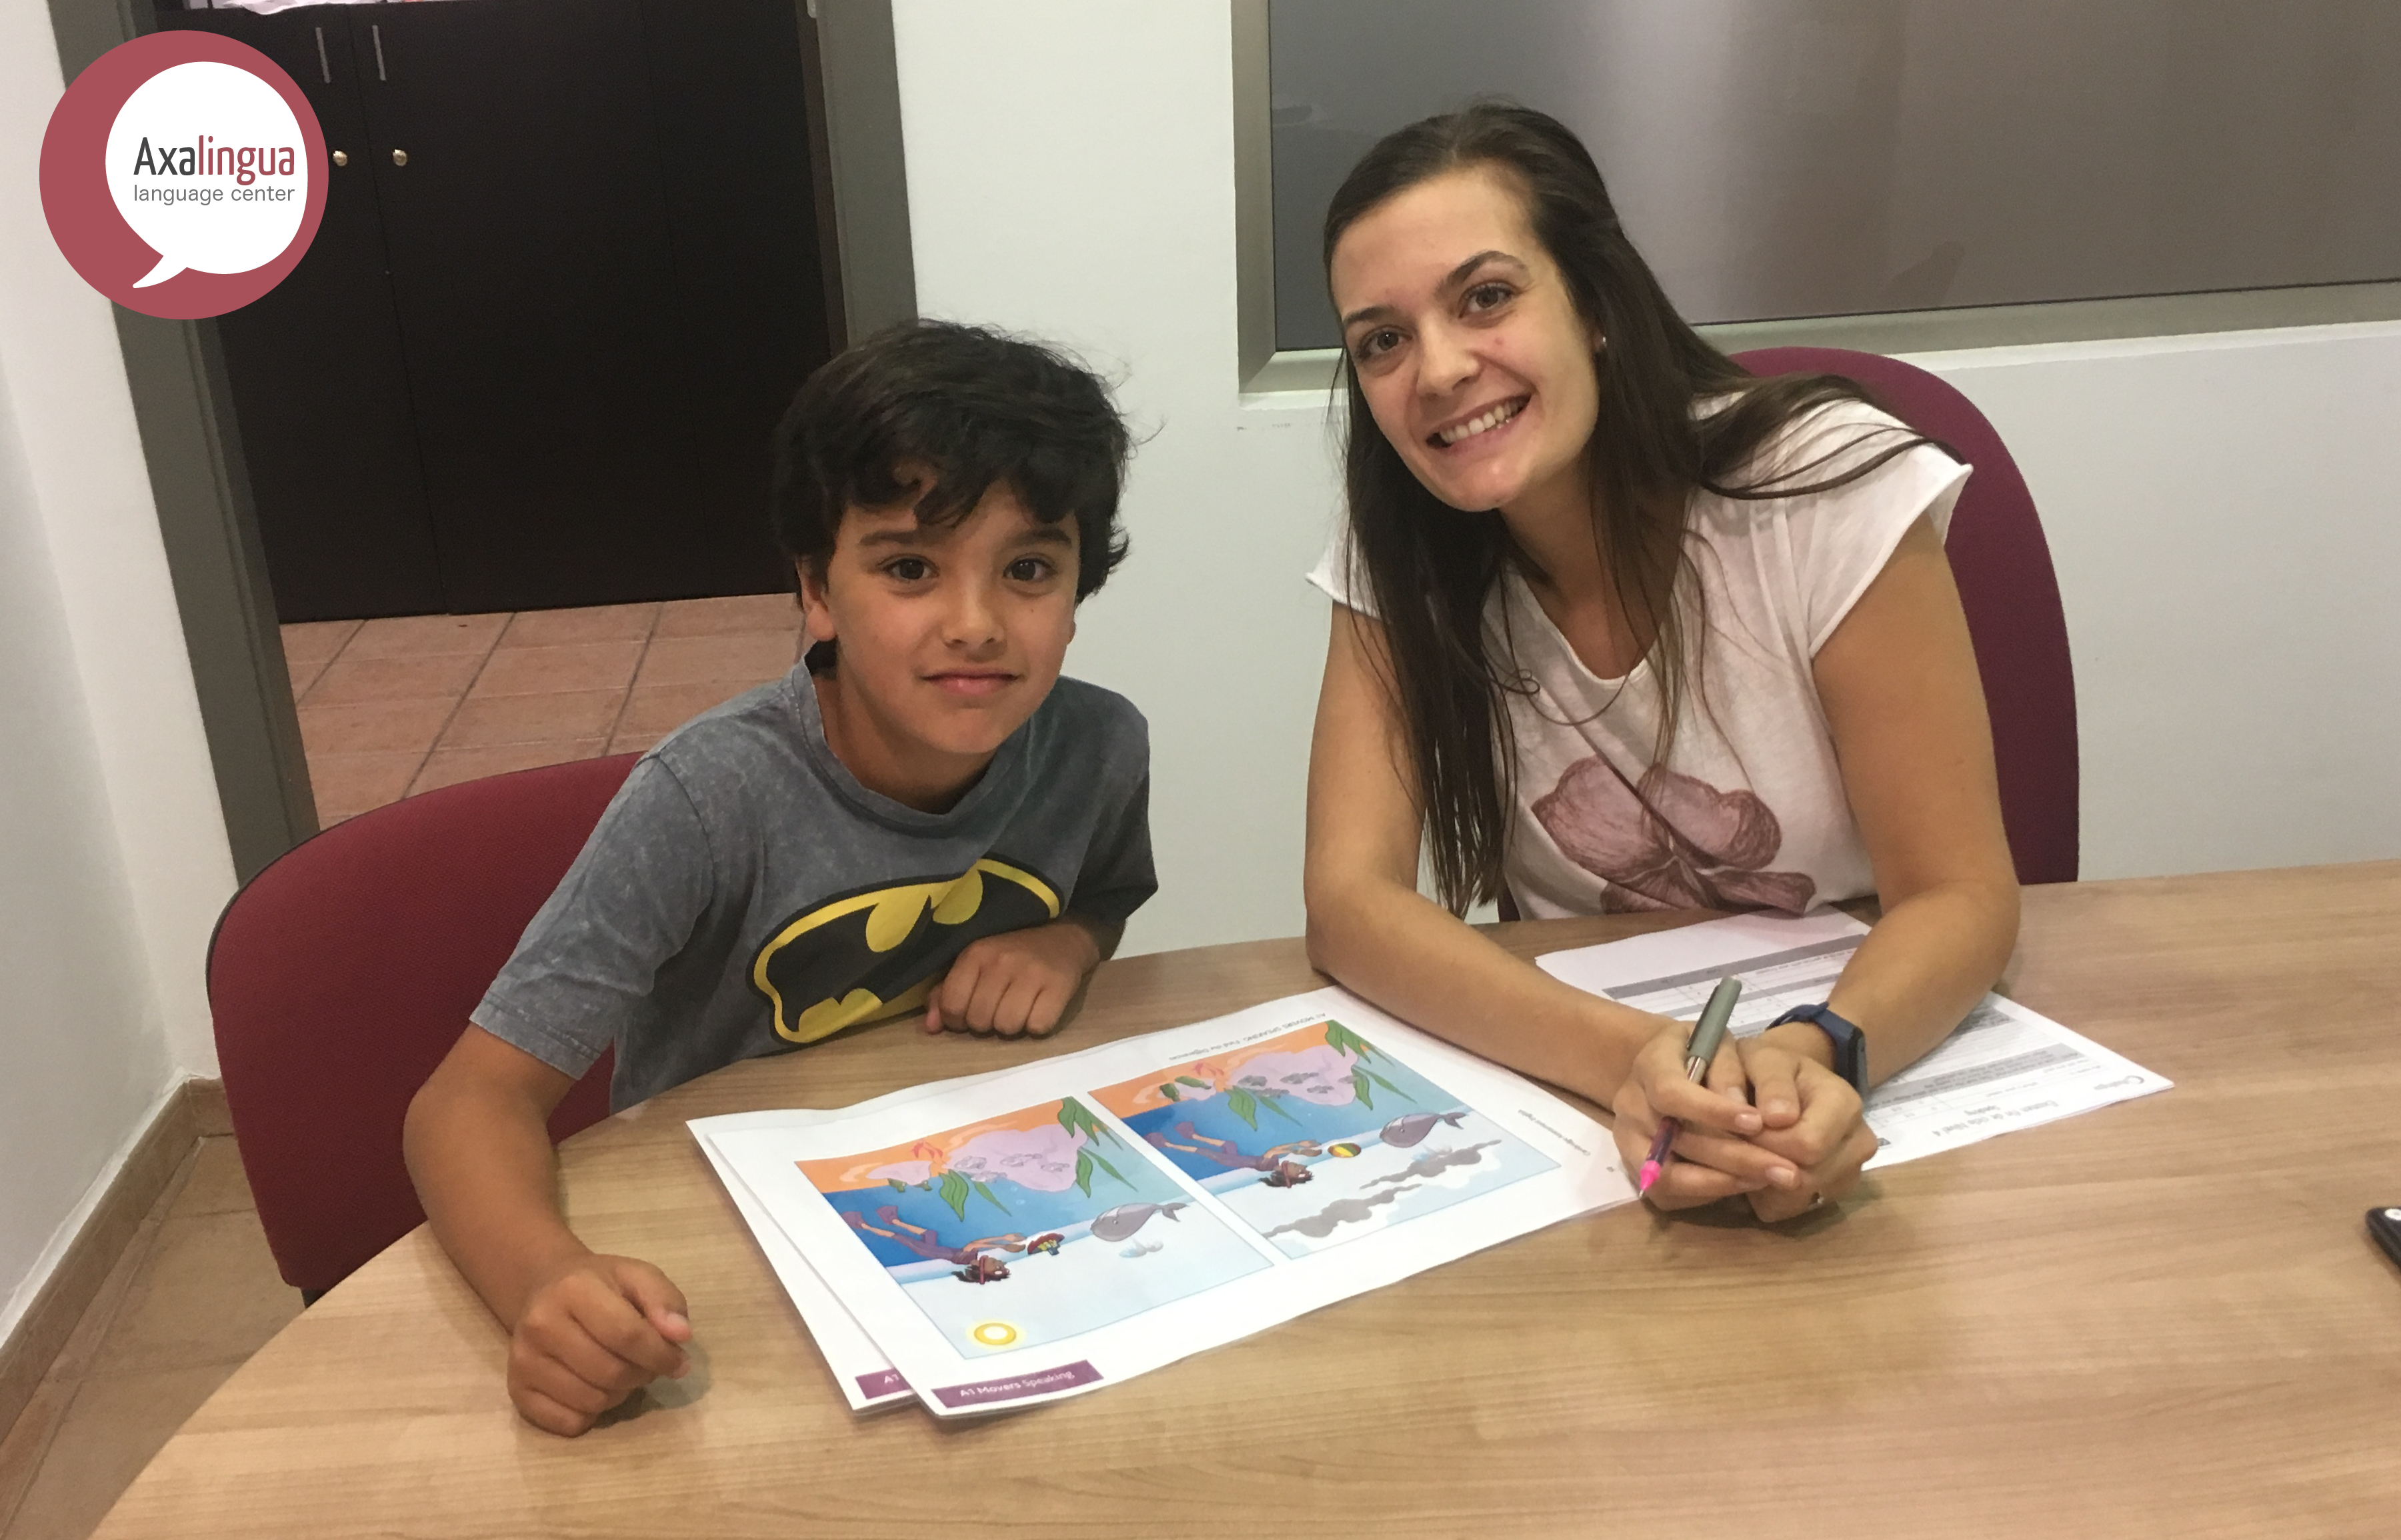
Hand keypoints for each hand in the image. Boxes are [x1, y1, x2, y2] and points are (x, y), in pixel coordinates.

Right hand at [507, 1252, 692, 1436]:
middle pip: (611, 1373)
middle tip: (646, 1364)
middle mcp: (540, 1324)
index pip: (627, 1336)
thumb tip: (681, 1337)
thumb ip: (665, 1302)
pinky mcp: (517, 1390)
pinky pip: (568, 1423)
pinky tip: (593, 1388)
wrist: (546, 1289)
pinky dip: (591, 1414)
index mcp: (574, 1289)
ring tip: (620, 1371)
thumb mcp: (638, 1277)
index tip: (679, 1363)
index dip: (661, 1356)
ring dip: (619, 1394)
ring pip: (591, 1402)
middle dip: (641, 1375)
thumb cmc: (601, 1285)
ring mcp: (523, 1361)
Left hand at [922, 919, 1101, 1036]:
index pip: (952, 1005)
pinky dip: (1037, 1025)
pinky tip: (1039, 1009)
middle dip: (986, 1023)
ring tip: (1019, 1009)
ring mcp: (1032, 973)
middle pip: (979, 1021)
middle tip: (999, 1009)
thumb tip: (931, 1028)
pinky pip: (1038, 1027)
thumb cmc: (1012, 956)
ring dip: (1012, 1026)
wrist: (1063, 938)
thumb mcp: (975, 965)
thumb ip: (947, 994)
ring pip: (1008, 1027)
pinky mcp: (1059, 986)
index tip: (970, 1013)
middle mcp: (1001, 961)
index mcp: (975, 954)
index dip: (957, 1020)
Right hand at [1610, 1017, 1803, 1210]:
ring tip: (1769, 1180)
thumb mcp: (1722, 1045)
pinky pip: (1667, 1194)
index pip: (1671, 1092)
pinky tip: (1745, 1183)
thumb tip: (1750, 1117)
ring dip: (1722, 1183)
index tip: (1758, 1122)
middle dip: (1735, 1157)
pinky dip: (1707, 1194)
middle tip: (1785, 1169)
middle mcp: (1630, 1105)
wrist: (1670, 1070)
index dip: (1712, 1111)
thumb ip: (1732, 1072)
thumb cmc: (1705, 1054)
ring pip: (1667, 1177)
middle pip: (1673, 1141)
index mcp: (1649, 1064)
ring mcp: (1627, 1140)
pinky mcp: (1635, 1168)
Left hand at [1736, 1027, 1878, 1222]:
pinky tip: (1758, 1169)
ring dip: (1763, 1183)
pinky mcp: (1836, 1189)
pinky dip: (1770, 1196)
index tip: (1737, 1129)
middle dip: (1761, 1164)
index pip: (1806, 1144)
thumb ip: (1766, 1081)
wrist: (1786, 1080)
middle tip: (1734, 1145)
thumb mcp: (1760, 1059)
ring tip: (1745, 1153)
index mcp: (1843, 1102)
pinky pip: (1797, 1207)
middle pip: (1806, 1176)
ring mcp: (1851, 1169)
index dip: (1763, 1143)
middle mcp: (1859, 1140)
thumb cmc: (1768, 1068)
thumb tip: (1776, 1117)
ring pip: (1800, 1197)